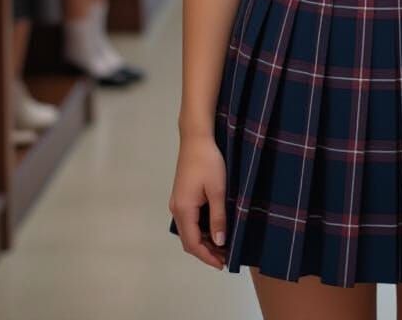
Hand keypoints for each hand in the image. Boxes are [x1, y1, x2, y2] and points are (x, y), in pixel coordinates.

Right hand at [170, 135, 227, 269]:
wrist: (196, 138)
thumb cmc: (208, 162)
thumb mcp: (218, 190)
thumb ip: (218, 217)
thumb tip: (219, 242)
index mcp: (184, 210)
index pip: (193, 243)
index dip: (207, 256)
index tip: (223, 264)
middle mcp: (176, 209)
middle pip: (188, 240)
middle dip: (206, 251)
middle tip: (225, 256)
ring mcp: (177, 202)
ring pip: (189, 230)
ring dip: (204, 240)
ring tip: (223, 245)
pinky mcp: (181, 195)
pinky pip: (190, 220)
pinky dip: (201, 229)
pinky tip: (215, 227)